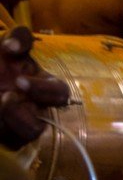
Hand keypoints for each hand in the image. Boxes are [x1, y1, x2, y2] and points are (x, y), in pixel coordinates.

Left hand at [0, 26, 68, 149]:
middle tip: (4, 97)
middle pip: (38, 128)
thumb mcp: (11, 43)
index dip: (43, 90)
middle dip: (20, 117)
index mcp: (42, 86)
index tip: (19, 80)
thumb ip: (19, 37)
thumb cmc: (3, 60)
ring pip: (18, 140)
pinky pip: (8, 143)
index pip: (59, 94)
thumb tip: (14, 47)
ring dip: (8, 123)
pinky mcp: (5, 137)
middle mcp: (32, 110)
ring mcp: (15, 127)